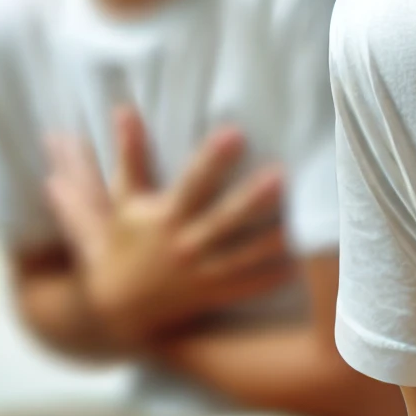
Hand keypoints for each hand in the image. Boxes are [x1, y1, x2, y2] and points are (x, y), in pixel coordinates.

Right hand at [45, 108, 293, 347]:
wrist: (113, 307)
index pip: (192, 182)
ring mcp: (202, 274)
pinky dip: (271, 278)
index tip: (234, 133)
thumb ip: (130, 154)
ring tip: (302, 221)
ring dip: (271, 240)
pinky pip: (248, 286)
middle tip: (281, 175)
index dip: (212, 159)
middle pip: (224, 219)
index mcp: (166, 216)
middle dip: (252, 199)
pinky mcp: (215, 294)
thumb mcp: (123, 198)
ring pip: (243, 256)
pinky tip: (300, 265)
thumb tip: (125, 109)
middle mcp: (185, 244)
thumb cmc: (124, 241)